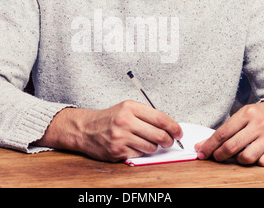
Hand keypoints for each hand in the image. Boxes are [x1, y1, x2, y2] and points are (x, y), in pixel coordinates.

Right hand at [35, 100, 182, 161]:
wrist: (85, 129)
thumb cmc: (108, 118)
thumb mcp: (126, 108)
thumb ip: (146, 114)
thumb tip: (169, 126)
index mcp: (130, 107)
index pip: (160, 118)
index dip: (173, 127)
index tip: (179, 132)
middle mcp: (125, 121)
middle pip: (158, 135)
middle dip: (168, 140)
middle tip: (170, 141)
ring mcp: (121, 137)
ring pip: (151, 147)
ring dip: (153, 147)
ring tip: (146, 142)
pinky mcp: (117, 151)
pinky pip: (139, 155)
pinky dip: (139, 152)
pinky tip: (132, 146)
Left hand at [195, 99, 263, 165]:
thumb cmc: (261, 114)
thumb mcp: (243, 115)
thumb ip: (225, 130)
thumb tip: (203, 145)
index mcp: (247, 113)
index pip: (222, 133)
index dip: (210, 145)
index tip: (202, 152)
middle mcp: (259, 124)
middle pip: (232, 146)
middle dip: (219, 155)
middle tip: (216, 157)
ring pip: (247, 157)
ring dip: (238, 160)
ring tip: (237, 155)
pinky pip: (263, 162)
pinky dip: (256, 162)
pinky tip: (254, 155)